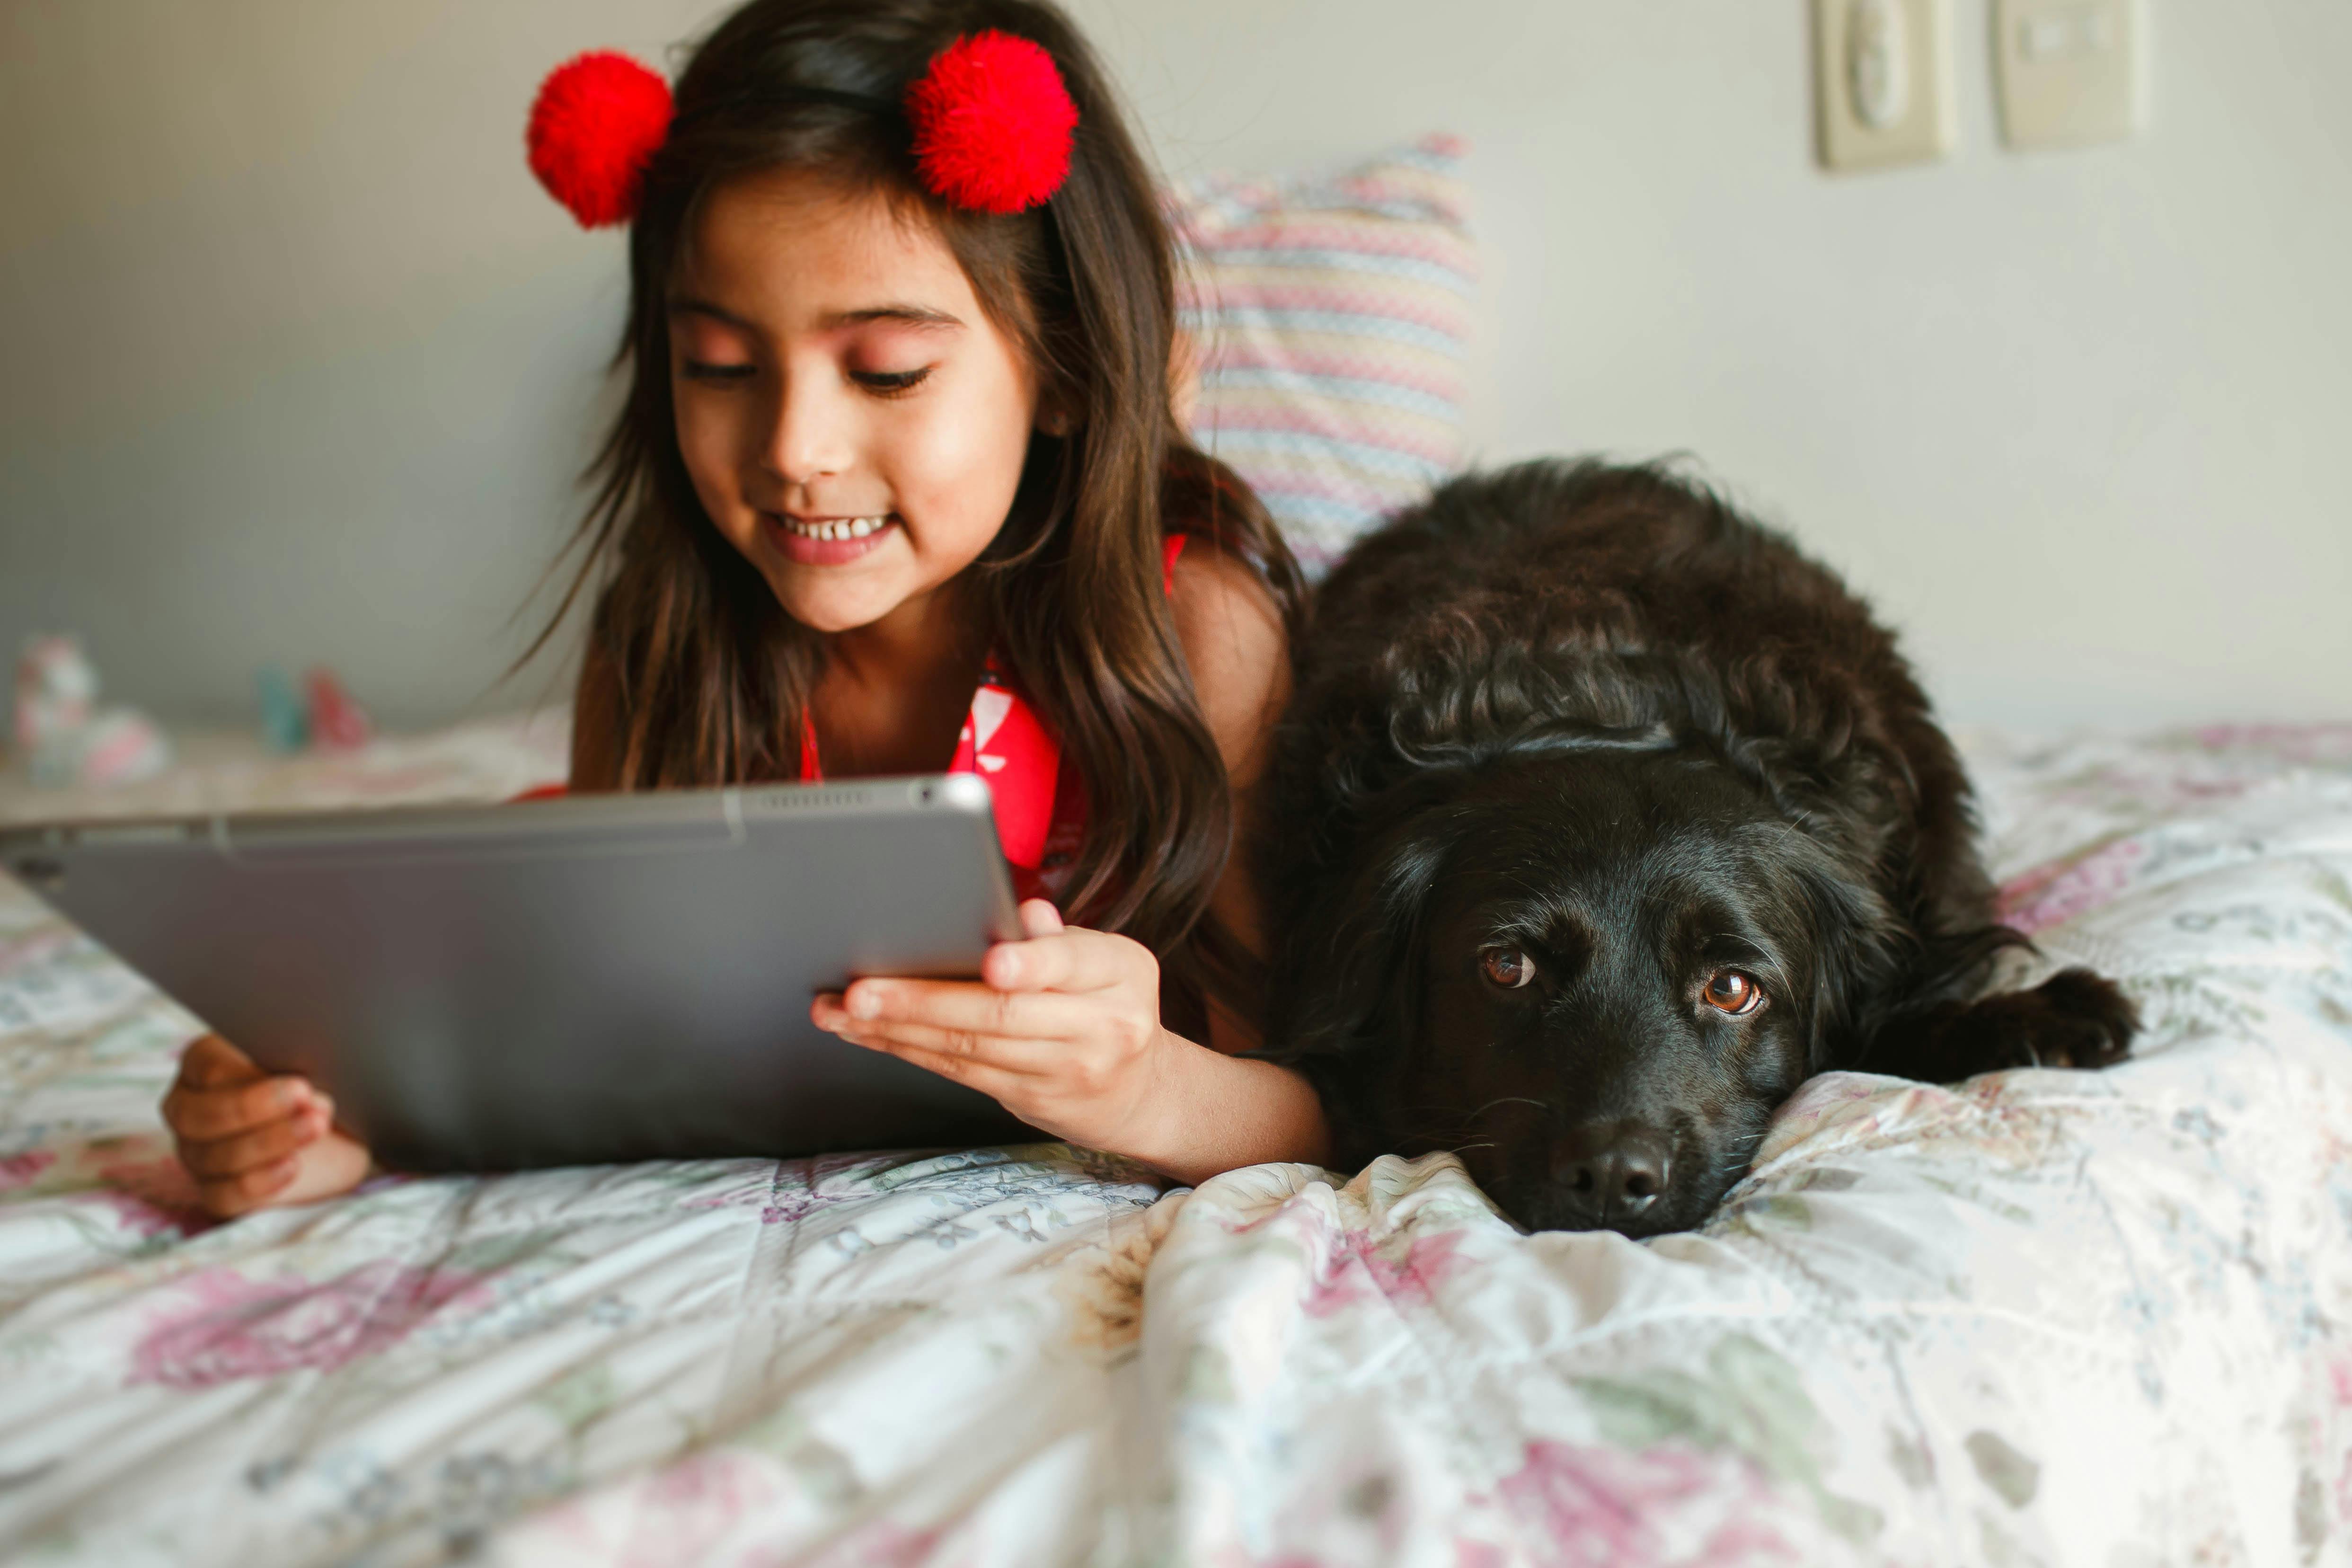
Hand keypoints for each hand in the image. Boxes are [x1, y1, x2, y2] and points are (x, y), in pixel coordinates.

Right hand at [161, 1034, 373, 1217]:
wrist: (337, 1131)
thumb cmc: (314, 1082)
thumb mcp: (311, 1062)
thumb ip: (296, 1061)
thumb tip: (305, 1090)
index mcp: (201, 1063)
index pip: (208, 1069)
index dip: (249, 1077)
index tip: (298, 1083)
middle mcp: (188, 1109)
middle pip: (197, 1115)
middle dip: (251, 1109)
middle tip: (306, 1099)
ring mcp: (196, 1154)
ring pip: (214, 1156)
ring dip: (269, 1142)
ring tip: (317, 1127)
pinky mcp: (215, 1191)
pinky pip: (224, 1194)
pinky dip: (260, 1182)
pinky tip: (292, 1167)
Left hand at [812, 899, 1177, 1161]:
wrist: (1141, 1093)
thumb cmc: (1109, 1005)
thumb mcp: (1107, 960)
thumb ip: (1059, 938)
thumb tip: (1023, 912)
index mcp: (1122, 971)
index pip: (1072, 961)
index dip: (1030, 963)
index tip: (992, 964)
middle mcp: (1101, 1025)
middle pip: (1003, 1013)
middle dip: (923, 1002)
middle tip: (864, 992)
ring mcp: (1067, 1070)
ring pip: (970, 1047)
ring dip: (897, 1030)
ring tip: (844, 1012)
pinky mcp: (1031, 1100)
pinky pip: (961, 1072)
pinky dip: (910, 1051)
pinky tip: (871, 1035)